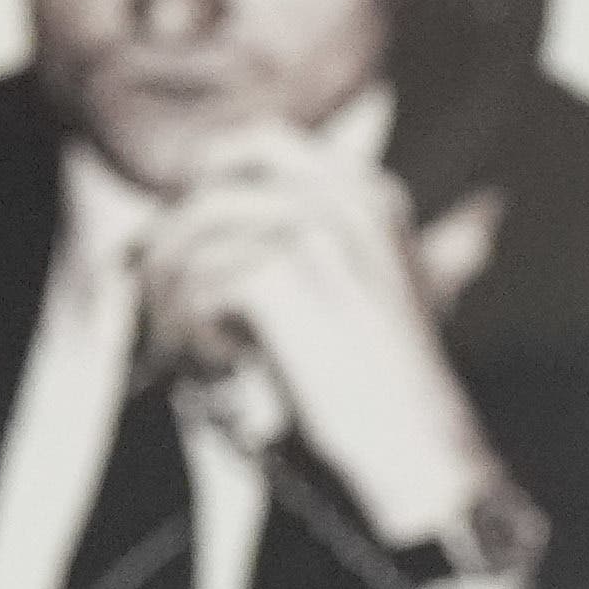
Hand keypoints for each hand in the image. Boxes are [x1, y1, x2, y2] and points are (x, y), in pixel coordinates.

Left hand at [135, 128, 504, 551]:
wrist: (417, 446)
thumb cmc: (381, 385)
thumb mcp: (361, 289)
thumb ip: (302, 242)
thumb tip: (183, 225)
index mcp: (367, 192)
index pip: (258, 142)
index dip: (206, 182)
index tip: (189, 238)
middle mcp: (342, 198)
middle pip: (210, 190)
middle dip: (174, 245)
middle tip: (171, 304)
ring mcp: (312, 231)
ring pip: (193, 239)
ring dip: (175, 299)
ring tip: (195, 347)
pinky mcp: (280, 275)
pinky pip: (198, 285)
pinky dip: (194, 331)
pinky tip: (224, 364)